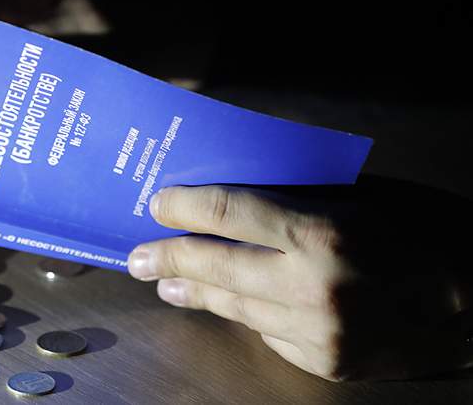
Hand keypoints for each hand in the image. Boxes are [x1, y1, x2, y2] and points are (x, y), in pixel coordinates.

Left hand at [128, 177, 472, 380]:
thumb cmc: (426, 231)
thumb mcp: (364, 197)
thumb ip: (297, 199)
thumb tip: (231, 199)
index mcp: (323, 232)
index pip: (227, 212)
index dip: (183, 205)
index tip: (156, 203)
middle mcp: (313, 287)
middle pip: (215, 264)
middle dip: (167, 256)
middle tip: (135, 256)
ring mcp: (318, 333)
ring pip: (234, 307)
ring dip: (194, 292)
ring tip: (165, 284)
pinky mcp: (325, 364)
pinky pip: (269, 334)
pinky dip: (249, 316)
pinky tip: (230, 305)